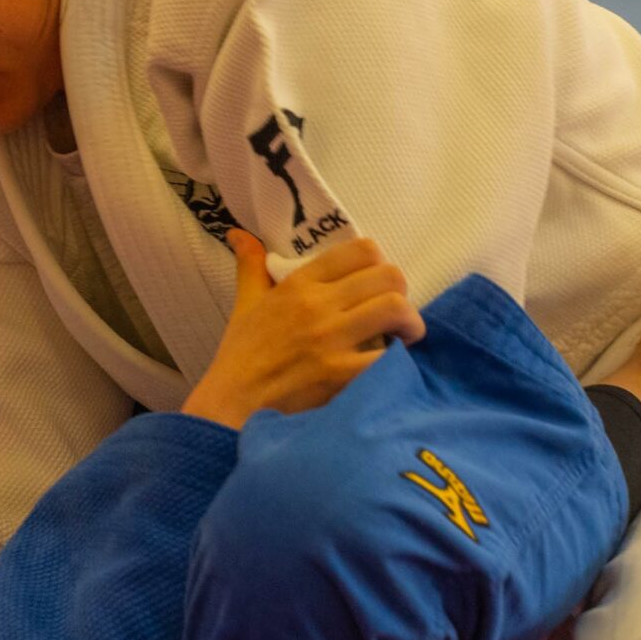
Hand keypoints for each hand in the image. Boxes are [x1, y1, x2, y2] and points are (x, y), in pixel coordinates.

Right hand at [180, 229, 423, 428]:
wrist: (230, 406)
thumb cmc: (240, 356)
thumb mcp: (245, 303)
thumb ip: (251, 265)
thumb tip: (238, 233)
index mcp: (299, 284)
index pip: (361, 250)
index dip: (379, 263)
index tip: (376, 284)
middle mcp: (318, 305)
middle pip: (389, 276)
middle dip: (401, 293)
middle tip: (396, 313)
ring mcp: (330, 340)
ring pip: (396, 309)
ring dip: (410, 324)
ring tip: (404, 338)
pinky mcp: (340, 375)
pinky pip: (388, 357)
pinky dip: (398, 362)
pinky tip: (391, 369)